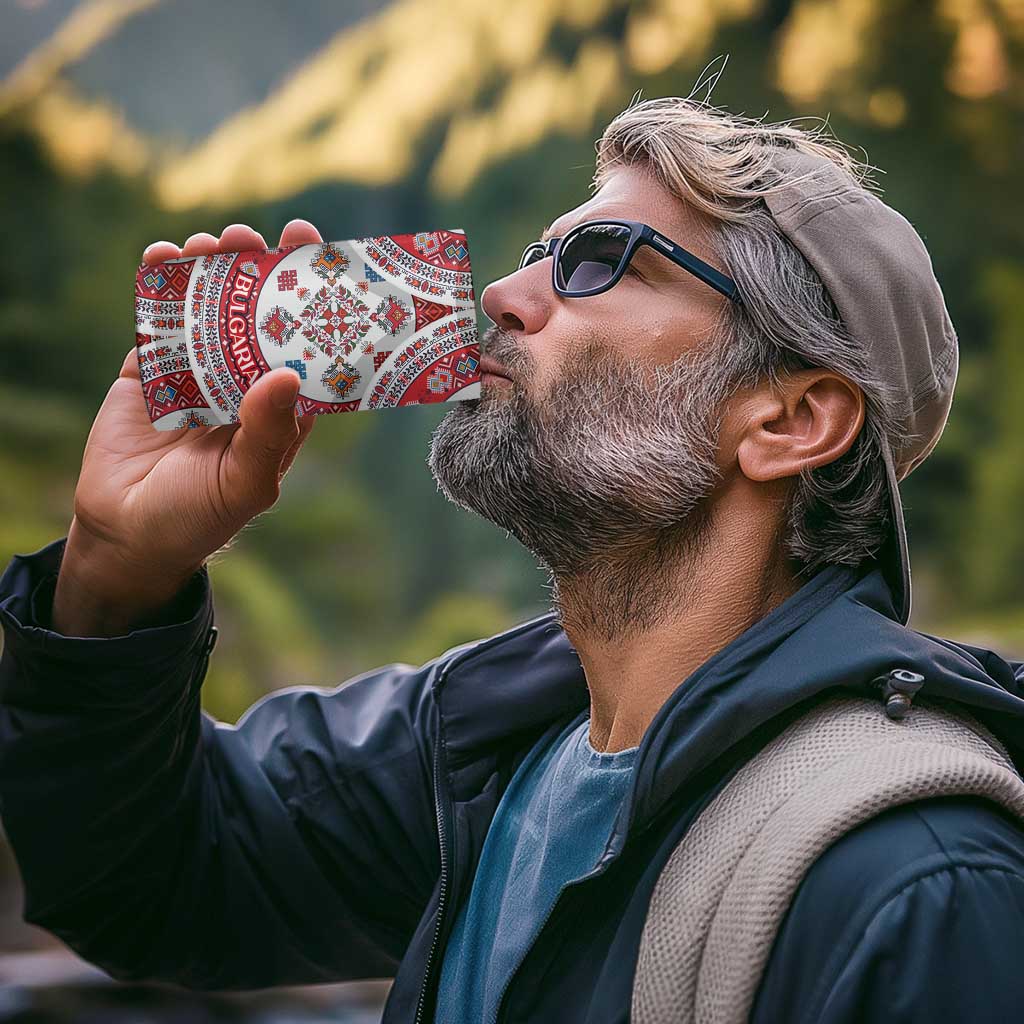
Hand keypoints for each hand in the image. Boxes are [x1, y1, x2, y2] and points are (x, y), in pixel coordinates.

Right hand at [52, 220, 323, 635]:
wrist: (126, 534)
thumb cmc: (199, 517)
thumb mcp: (245, 483)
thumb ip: (268, 433)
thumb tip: (286, 375)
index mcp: (280, 408)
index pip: (306, 346)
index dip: (314, 304)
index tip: (320, 258)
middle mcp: (244, 382)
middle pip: (259, 316)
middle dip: (261, 272)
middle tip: (260, 237)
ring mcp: (197, 372)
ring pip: (210, 308)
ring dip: (213, 270)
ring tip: (215, 242)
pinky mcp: (151, 370)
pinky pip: (159, 320)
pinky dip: (160, 285)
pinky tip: (164, 255)